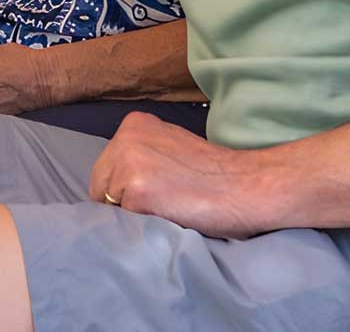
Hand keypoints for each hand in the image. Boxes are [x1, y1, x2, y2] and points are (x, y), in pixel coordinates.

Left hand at [88, 111, 277, 238]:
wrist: (247, 185)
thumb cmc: (215, 172)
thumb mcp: (168, 146)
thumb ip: (141, 155)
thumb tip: (115, 182)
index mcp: (133, 125)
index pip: (107, 167)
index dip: (126, 187)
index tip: (155, 192)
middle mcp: (124, 139)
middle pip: (102, 185)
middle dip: (124, 200)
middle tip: (163, 204)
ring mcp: (128, 165)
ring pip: (113, 205)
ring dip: (135, 214)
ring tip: (170, 208)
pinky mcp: (137, 193)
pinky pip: (127, 221)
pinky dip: (145, 225)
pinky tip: (172, 215)